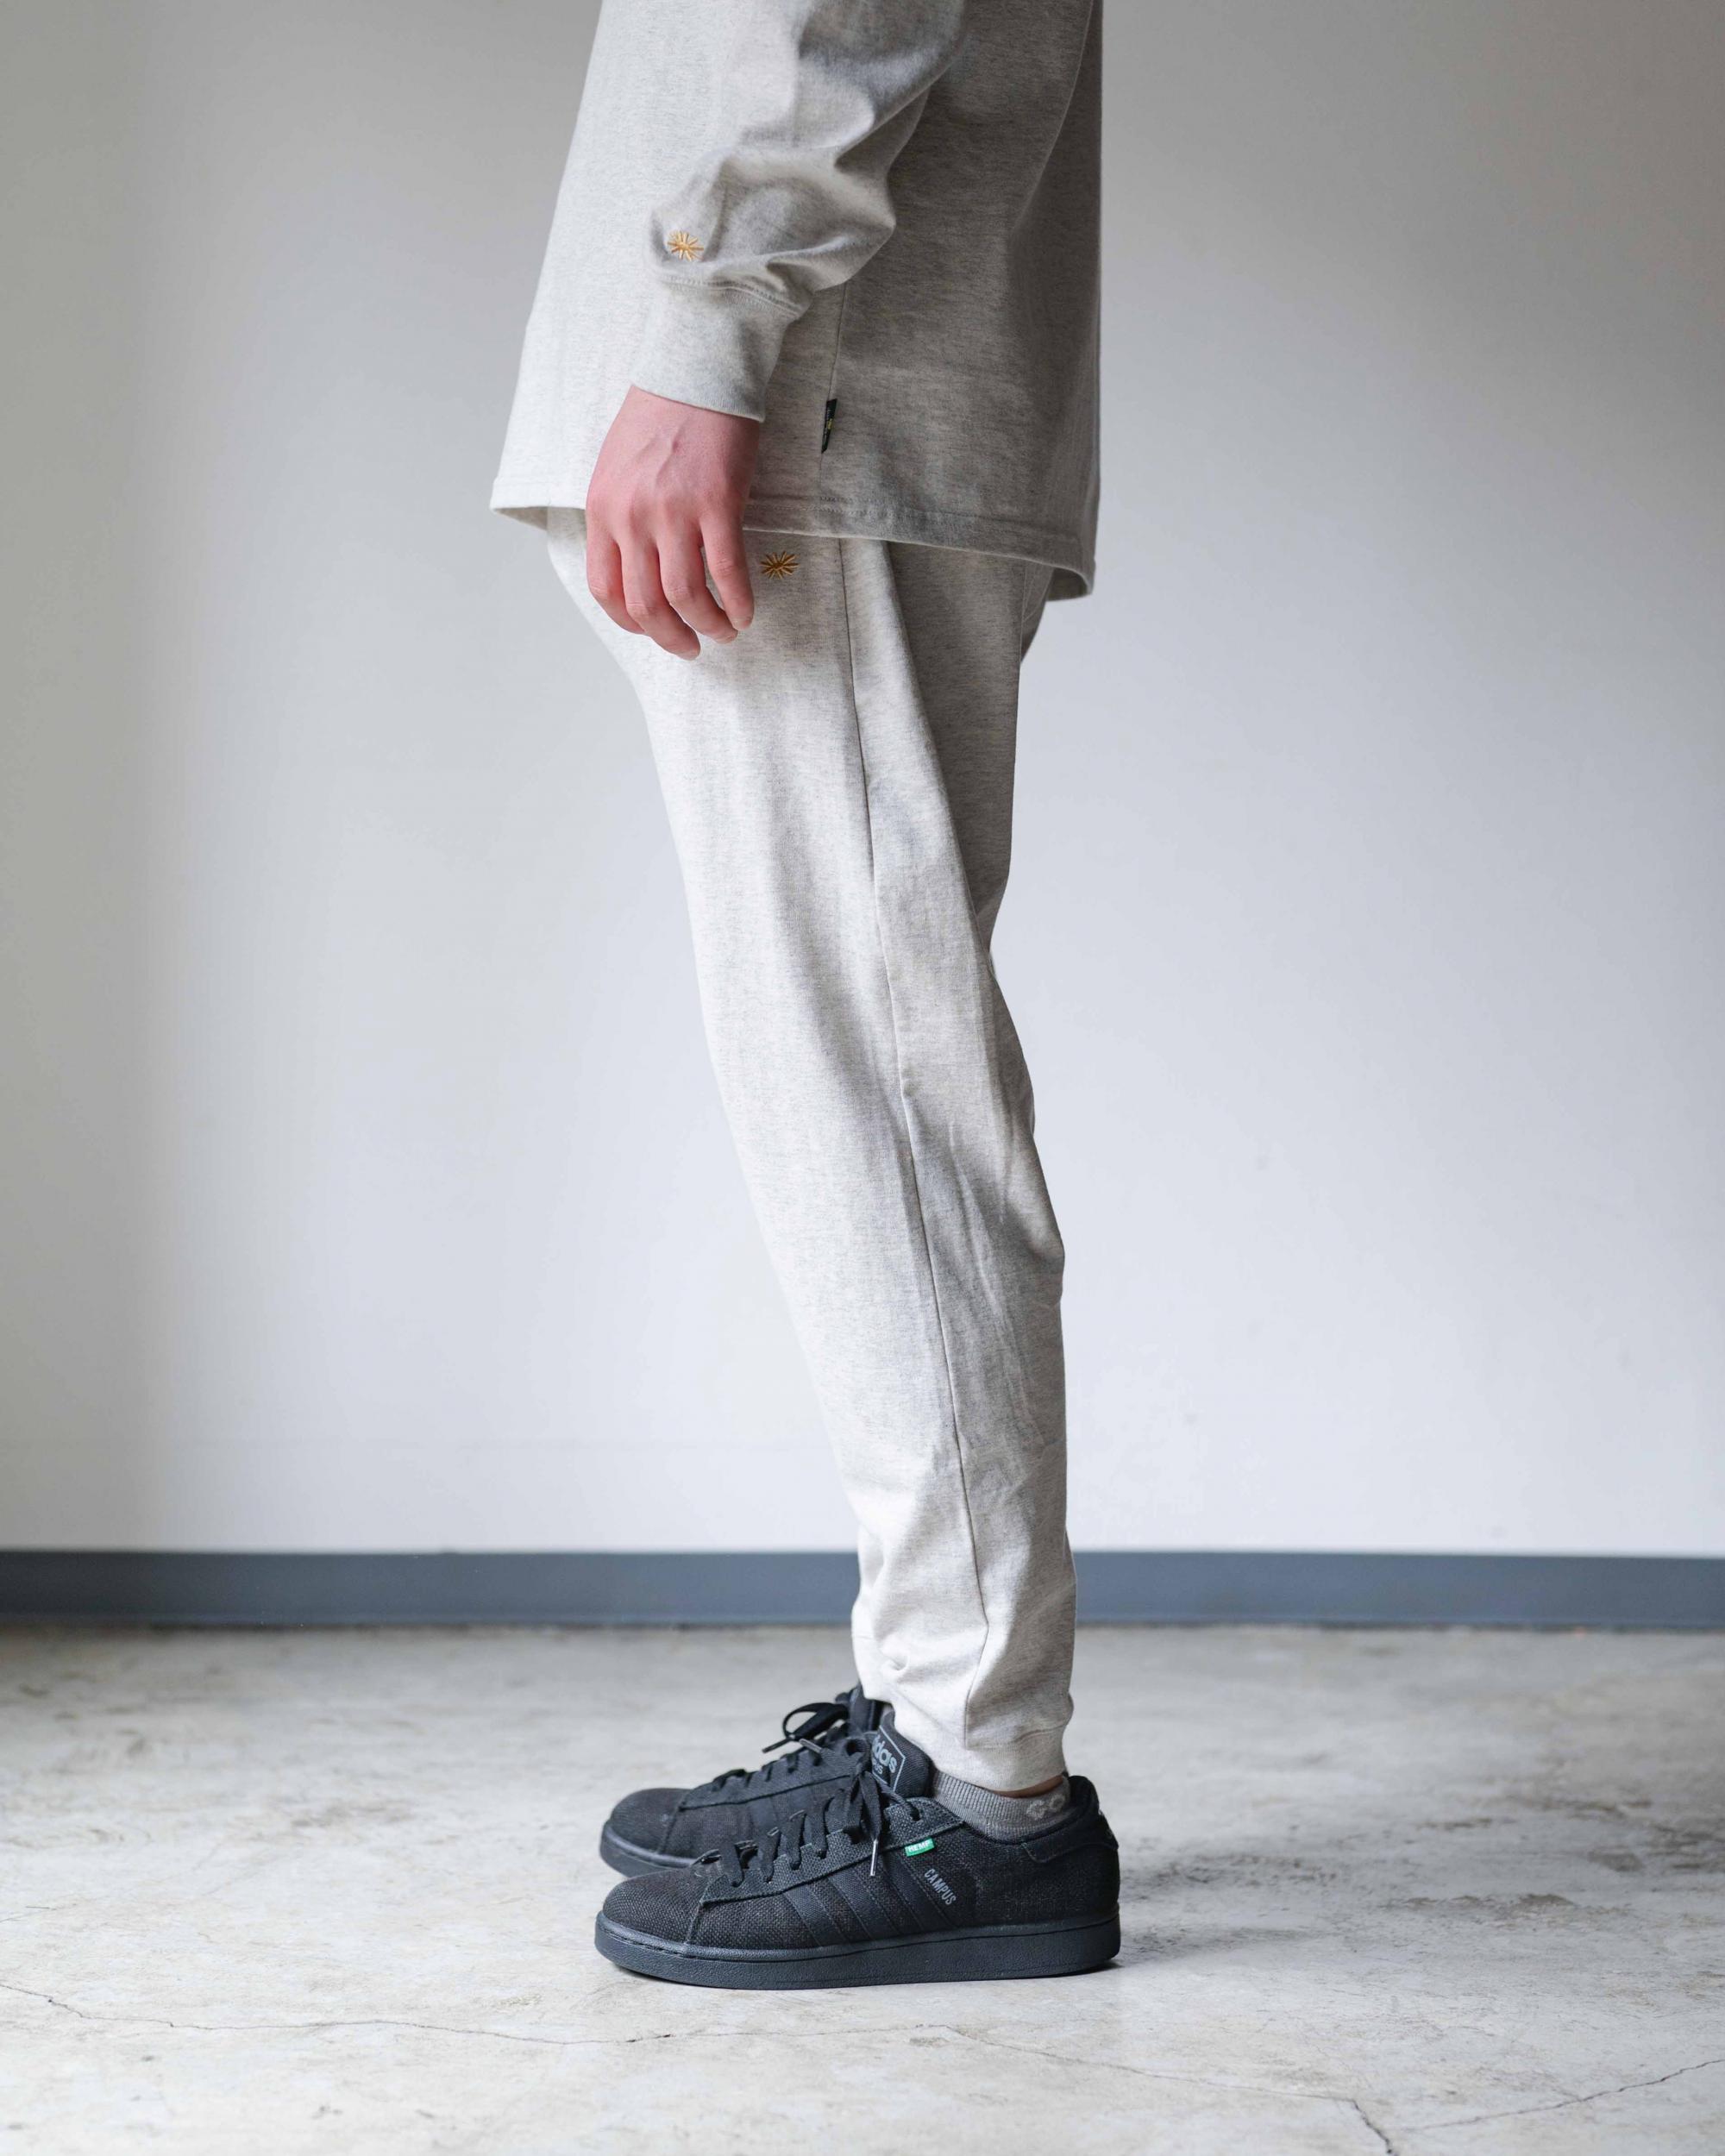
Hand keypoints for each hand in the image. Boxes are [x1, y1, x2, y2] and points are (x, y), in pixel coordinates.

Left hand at [584, 387, 759, 658]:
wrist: (696, 368)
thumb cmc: (660, 414)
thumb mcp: (617, 467)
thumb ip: (620, 515)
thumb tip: (637, 564)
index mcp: (603, 508)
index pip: (606, 589)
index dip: (630, 623)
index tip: (652, 629)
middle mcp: (632, 516)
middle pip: (646, 604)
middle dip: (670, 637)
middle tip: (690, 648)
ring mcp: (674, 511)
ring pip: (686, 596)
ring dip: (707, 625)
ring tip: (723, 632)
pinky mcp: (717, 504)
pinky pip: (728, 572)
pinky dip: (738, 602)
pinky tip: (746, 613)